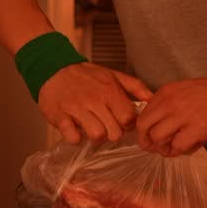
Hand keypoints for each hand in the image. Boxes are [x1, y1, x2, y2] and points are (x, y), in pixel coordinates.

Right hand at [37, 63, 152, 145]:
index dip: (127, 124)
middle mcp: (94, 100)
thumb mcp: (113, 75)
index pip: (128, 118)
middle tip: (106, 125)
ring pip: (96, 136)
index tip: (121, 121)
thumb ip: (135, 86)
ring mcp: (76, 108)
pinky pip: (73, 137)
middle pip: (114, 132)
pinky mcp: (60, 117)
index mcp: (110, 90)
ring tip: (91, 127)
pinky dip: (76, 138)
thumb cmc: (86, 76)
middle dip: (113, 133)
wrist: (53, 69)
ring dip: (95, 136)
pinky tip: (76, 129)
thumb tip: (152, 98)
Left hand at [136, 65, 206, 156]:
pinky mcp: (198, 128)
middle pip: (144, 128)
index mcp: (166, 92)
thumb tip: (157, 126)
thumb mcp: (185, 92)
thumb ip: (169, 105)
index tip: (153, 138)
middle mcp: (171, 102)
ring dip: (164, 149)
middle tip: (159, 148)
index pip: (142, 116)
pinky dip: (181, 151)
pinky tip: (191, 147)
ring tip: (177, 148)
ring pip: (157, 139)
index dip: (145, 132)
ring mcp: (184, 115)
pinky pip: (178, 147)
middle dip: (148, 143)